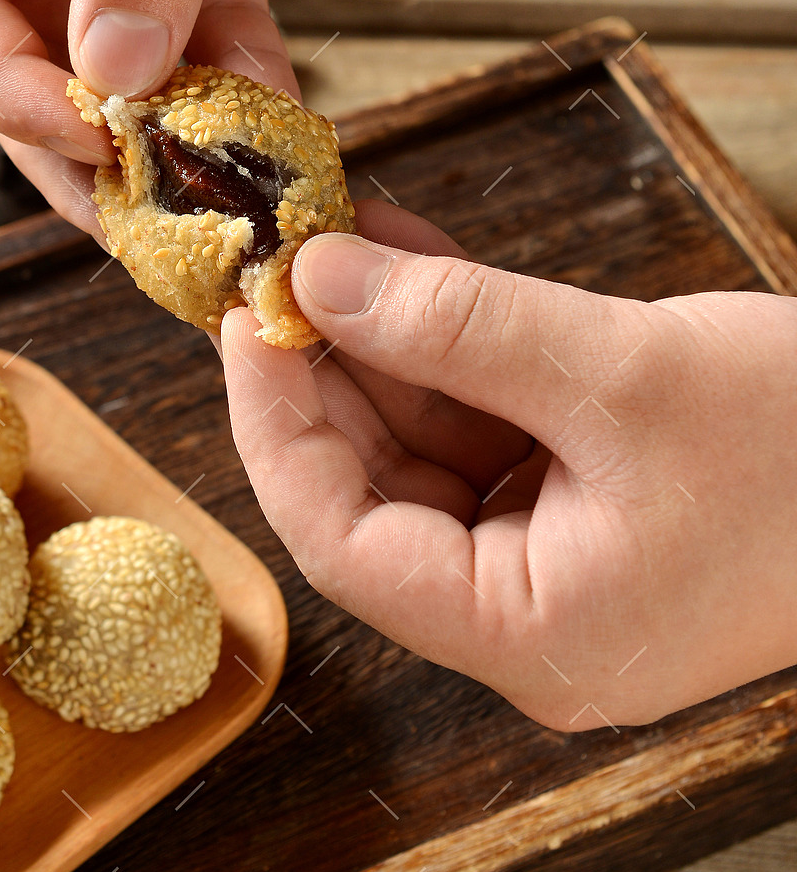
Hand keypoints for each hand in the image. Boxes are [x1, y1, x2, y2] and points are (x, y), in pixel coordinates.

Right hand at [0, 0, 421, 231]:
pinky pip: (196, 43)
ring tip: (215, 194)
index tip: (90, 140)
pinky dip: (232, 87)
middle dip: (80, 141)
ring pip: (107, 70)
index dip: (8, 86)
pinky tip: (276, 123)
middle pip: (23, 57)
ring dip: (161, 133)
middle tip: (145, 220)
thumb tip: (115, 79)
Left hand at [221, 205, 796, 728]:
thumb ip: (459, 327)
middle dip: (326, 369)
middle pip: (371, 489)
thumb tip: (322, 280)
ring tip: (340, 236)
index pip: (340, 543)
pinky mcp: (585, 503)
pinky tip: (408, 258)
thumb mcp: (623, 374)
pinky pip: (484, 422)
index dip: (273, 426)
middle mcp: (528, 614)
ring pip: (423, 445)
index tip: (248, 321)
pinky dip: (447, 344)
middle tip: (281, 262)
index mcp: (531, 635)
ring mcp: (557, 557)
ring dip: (382, 340)